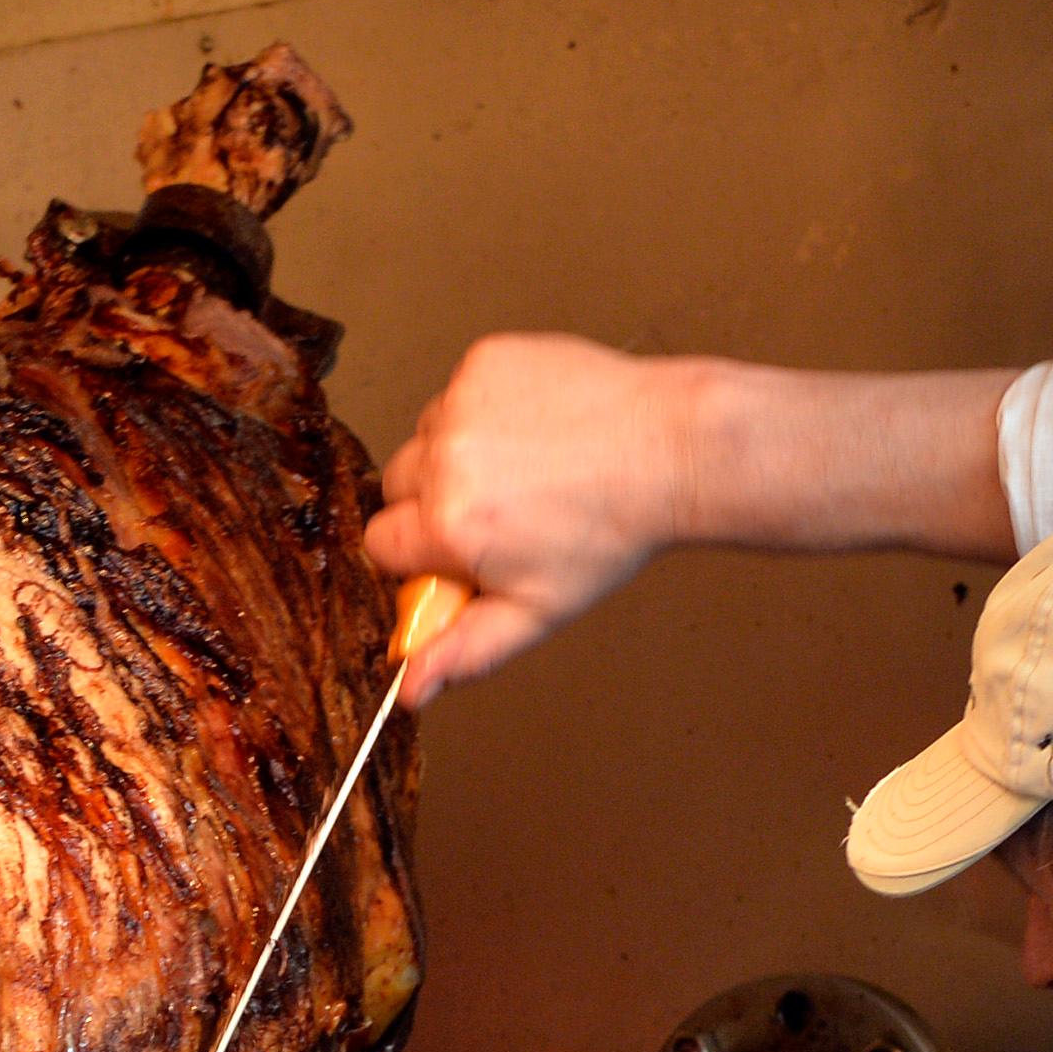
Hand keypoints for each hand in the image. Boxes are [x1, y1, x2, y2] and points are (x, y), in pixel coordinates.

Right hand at [364, 336, 696, 702]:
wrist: (671, 449)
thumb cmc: (611, 531)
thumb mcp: (537, 610)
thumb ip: (464, 650)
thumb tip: (408, 691)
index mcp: (447, 525)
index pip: (381, 546)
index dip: (421, 556)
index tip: (461, 555)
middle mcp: (444, 458)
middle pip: (396, 489)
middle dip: (432, 505)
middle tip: (497, 513)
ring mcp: (462, 401)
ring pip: (425, 438)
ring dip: (455, 456)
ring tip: (523, 470)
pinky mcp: (485, 360)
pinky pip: (458, 393)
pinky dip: (484, 412)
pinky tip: (533, 432)